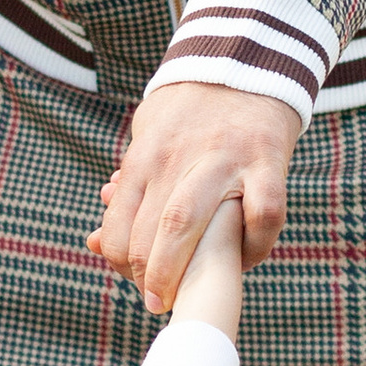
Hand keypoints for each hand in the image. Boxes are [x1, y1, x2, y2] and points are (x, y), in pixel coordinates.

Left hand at [89, 80, 299, 311]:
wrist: (243, 63)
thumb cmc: (187, 115)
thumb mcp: (147, 138)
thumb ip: (126, 190)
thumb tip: (97, 241)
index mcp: (145, 155)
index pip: (120, 219)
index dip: (121, 259)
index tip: (131, 278)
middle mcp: (180, 157)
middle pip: (156, 229)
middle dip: (152, 276)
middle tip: (155, 302)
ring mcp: (226, 159)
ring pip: (197, 223)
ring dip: (189, 271)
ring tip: (190, 297)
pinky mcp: (268, 161)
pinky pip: (264, 215)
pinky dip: (254, 246)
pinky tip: (245, 258)